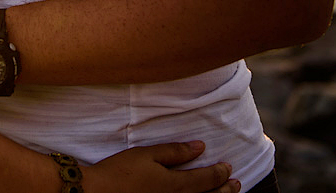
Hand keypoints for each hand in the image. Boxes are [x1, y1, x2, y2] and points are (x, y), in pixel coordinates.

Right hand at [81, 142, 239, 192]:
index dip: (219, 173)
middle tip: (236, 184)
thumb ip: (175, 151)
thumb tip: (200, 147)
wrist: (99, 192)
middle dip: (224, 190)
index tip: (229, 167)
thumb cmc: (121, 171)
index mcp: (176, 184)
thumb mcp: (147, 154)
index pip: (206, 179)